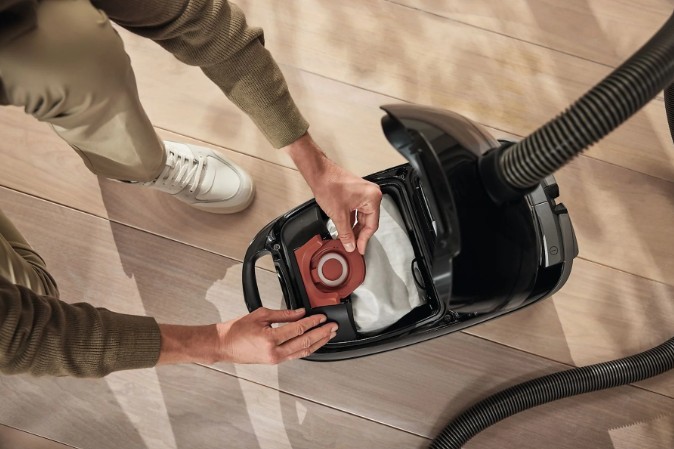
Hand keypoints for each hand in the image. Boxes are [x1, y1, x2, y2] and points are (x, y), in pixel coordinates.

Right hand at [157, 308, 336, 365]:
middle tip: (332, 326)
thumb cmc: (236, 330)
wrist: (223, 345)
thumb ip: (283, 314)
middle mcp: (274, 352)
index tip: (322, 316)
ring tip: (328, 335)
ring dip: (318, 343)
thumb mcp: (261, 315)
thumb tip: (300, 312)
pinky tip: (314, 342)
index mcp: (270, 339)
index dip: (313, 322)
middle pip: (305, 342)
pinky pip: (296, 355)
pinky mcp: (275, 361)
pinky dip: (307, 347)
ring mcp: (275, 358)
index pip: (299, 329)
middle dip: (321, 334)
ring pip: (303, 351)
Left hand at [282, 133, 382, 253]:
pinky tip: (346, 228)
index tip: (360, 249)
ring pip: (362, 216)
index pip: (372, 225)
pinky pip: (357, 210)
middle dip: (359, 234)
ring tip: (348, 239)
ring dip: (355, 227)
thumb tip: (351, 245)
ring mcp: (364, 192)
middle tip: (353, 246)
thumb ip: (346, 233)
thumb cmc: (329, 185)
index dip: (364, 239)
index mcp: (372, 198)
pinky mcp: (356, 192)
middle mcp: (371, 194)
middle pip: (368, 221)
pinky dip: (352, 220)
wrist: (318, 172)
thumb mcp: (339, 215)